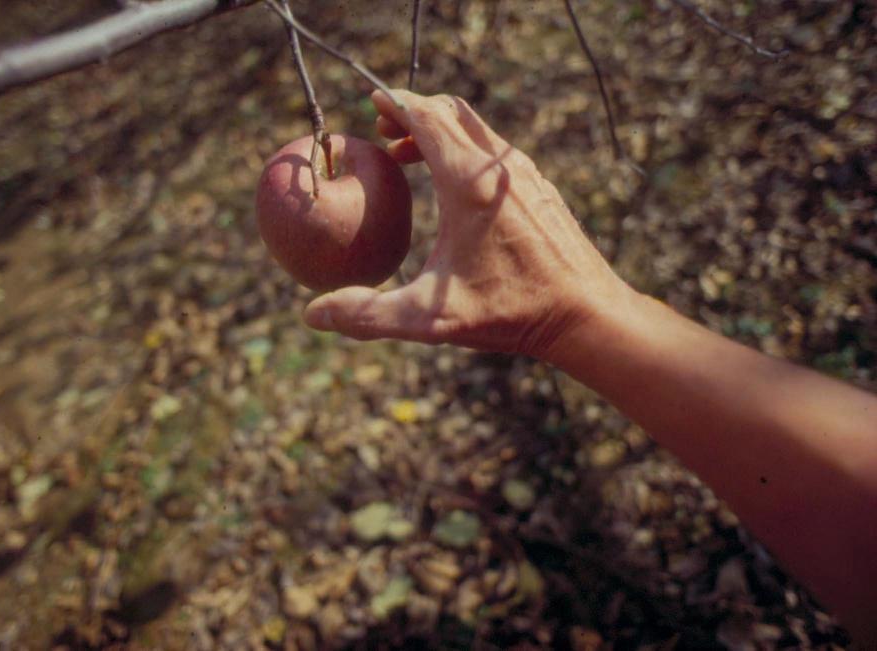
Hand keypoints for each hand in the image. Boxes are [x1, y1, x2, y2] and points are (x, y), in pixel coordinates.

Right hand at [304, 89, 631, 361]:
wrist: (586, 313)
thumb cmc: (509, 313)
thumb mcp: (429, 319)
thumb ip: (368, 315)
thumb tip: (313, 315)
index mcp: (467, 182)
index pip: (425, 115)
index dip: (395, 102)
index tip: (373, 104)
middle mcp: (498, 165)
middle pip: (450, 110)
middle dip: (414, 110)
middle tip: (385, 130)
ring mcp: (523, 172)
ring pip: (476, 127)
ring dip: (440, 130)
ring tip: (410, 155)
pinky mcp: (539, 186)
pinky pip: (495, 148)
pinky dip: (465, 148)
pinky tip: (453, 187)